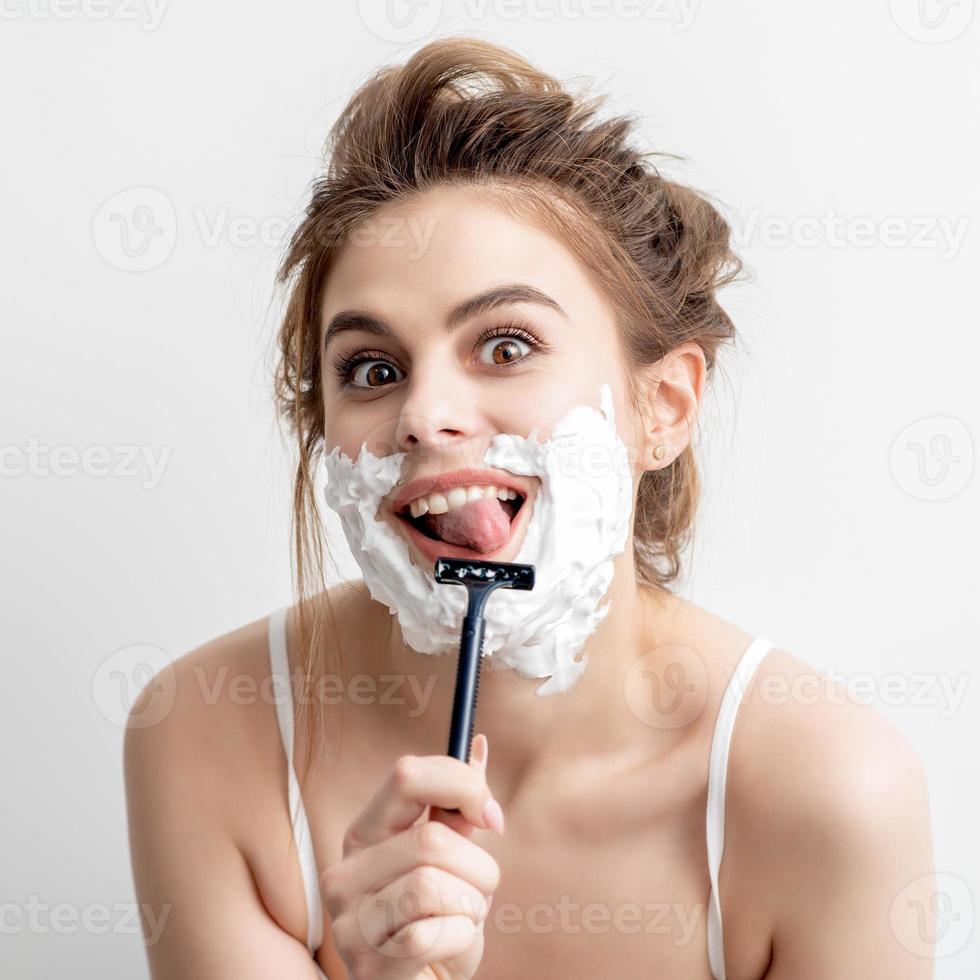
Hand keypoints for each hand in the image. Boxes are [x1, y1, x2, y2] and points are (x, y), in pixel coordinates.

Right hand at [323, 733, 503, 979]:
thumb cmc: (437, 921)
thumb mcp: (452, 860)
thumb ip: (459, 807)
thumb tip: (479, 744)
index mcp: (365, 833)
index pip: (407, 774)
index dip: (462, 785)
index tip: (491, 816)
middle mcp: (345, 872)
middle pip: (432, 838)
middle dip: (478, 869)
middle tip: (477, 892)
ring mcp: (350, 922)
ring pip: (435, 886)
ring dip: (471, 907)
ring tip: (459, 921)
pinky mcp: (368, 966)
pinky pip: (436, 934)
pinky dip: (461, 941)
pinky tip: (446, 950)